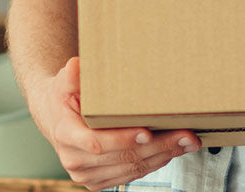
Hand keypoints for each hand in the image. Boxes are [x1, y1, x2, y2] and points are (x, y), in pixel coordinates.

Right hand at [25, 56, 200, 190]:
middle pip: (122, 157)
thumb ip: (73, 73)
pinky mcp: (99, 181)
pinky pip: (131, 175)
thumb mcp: (65, 80)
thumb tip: (78, 65)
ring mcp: (87, 174)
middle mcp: (76, 160)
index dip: (123, 139)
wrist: (56, 118)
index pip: (96, 142)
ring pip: (132, 169)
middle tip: (185, 135)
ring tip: (187, 142)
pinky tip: (171, 150)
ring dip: (163, 156)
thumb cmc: (65, 97)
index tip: (147, 132)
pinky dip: (154, 163)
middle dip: (158, 146)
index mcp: (66, 135)